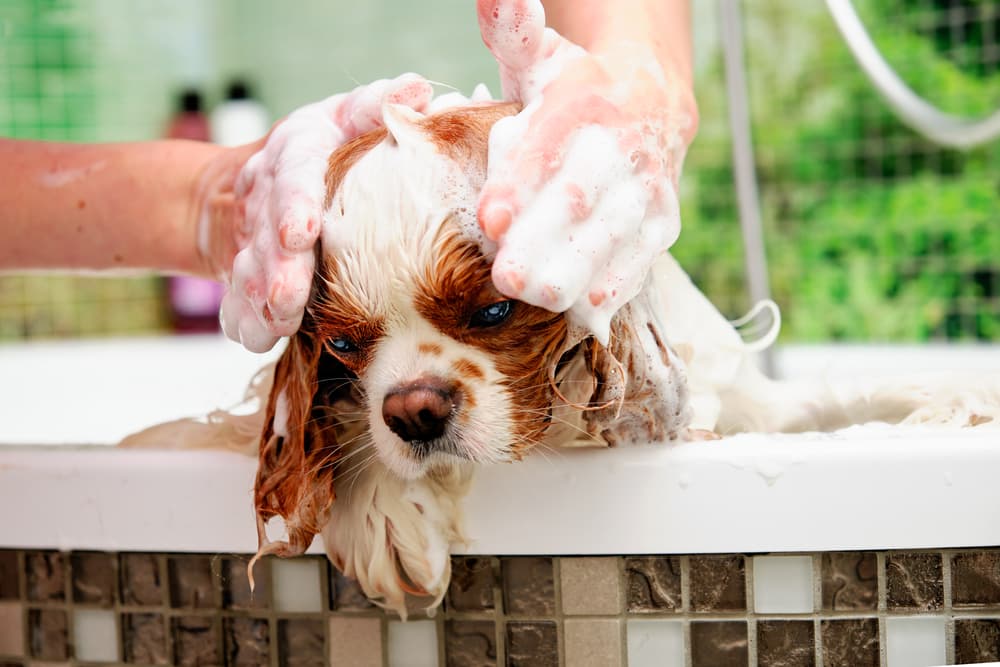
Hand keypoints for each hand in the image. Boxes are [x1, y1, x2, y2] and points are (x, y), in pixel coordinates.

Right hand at [197, 74, 432, 351]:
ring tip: (280, 322)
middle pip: (268, 231)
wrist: (264, 175)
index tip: (302, 234)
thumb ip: (380, 104)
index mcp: (297, 148)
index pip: (293, 171)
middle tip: (289, 298)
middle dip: (277, 267)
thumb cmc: (334, 144)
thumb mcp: (351, 115)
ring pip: (249, 268)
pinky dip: (243, 319)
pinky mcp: (243, 267)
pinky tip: (257, 338)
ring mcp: (251, 232)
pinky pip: (235, 297)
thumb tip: (418, 89)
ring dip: (262, 298)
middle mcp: (267, 190)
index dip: (295, 203)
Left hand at [476, 0, 697, 342]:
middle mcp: (623, 144)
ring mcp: (649, 186)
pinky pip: (644, 255)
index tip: (490, 218)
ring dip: (579, 268)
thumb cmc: (576, 87)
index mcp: (587, 100)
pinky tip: (593, 306)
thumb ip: (514, 33)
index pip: (551, 143)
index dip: (521, 182)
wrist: (653, 100)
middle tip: (508, 275)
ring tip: (541, 296)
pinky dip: (620, 281)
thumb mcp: (543, 57)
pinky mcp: (663, 221)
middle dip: (546, 237)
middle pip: (584, 196)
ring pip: (615, 233)